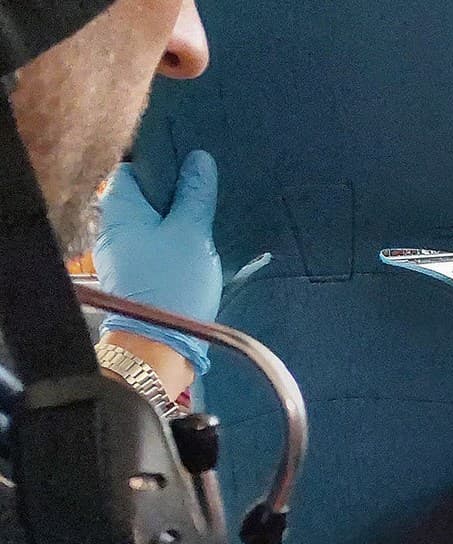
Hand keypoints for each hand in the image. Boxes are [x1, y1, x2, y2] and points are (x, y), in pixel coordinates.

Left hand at [94, 151, 221, 375]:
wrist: (160, 344)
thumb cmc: (173, 284)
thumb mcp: (192, 233)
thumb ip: (195, 195)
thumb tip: (199, 160)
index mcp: (120, 208)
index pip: (135, 169)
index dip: (164, 165)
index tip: (192, 168)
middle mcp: (114, 227)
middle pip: (144, 198)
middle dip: (175, 195)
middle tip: (208, 195)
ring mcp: (122, 254)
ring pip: (152, 224)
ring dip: (177, 222)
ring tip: (207, 222)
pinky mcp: (135, 276)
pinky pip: (155, 248)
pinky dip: (174, 244)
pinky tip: (197, 250)